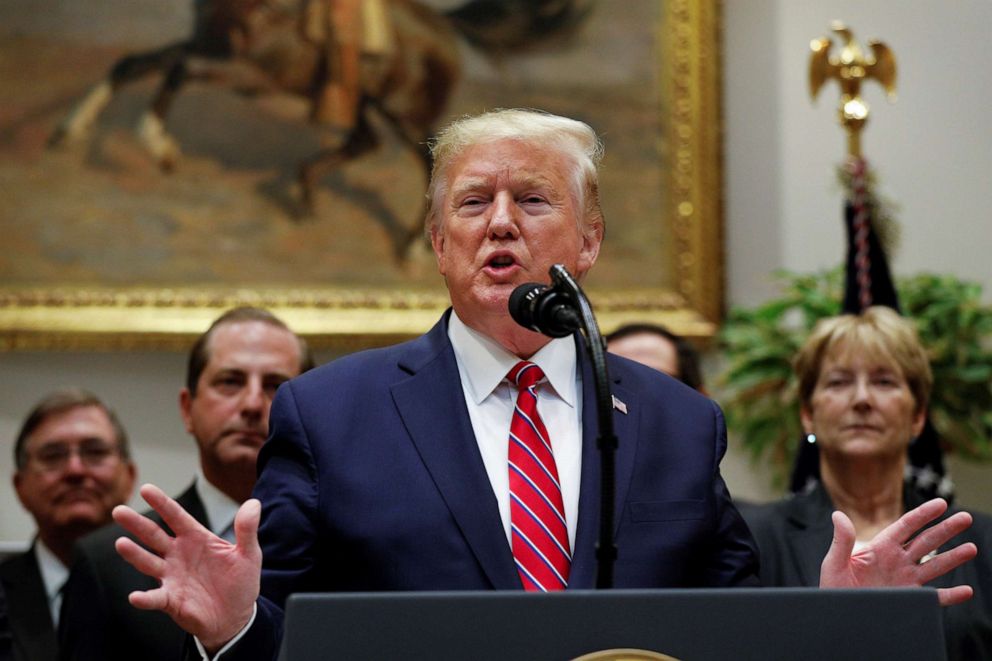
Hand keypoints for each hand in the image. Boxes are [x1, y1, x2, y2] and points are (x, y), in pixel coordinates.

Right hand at [113, 483, 261, 650]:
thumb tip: (254, 503)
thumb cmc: (239, 582)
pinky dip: (145, 598)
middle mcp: (178, 554)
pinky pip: (155, 598)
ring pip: (148, 562)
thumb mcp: (249, 555)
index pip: (176, 516)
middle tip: (119, 511)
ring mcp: (172, 576)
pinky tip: (135, 596)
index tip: (146, 489)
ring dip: (134, 554)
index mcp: (196, 539)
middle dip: (137, 523)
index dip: (162, 503)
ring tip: (121, 543)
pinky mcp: (171, 600)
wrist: (236, 617)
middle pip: (154, 536)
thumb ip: (247, 530)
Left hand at [819, 498, 976, 605]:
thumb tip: (838, 515)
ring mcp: (905, 580)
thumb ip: (842, 540)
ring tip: (972, 548)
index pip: (906, 526)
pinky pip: (934, 597)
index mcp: (881, 548)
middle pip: (926, 541)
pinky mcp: (909, 599)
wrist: (838, 615)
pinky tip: (965, 591)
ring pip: (934, 566)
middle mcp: (897, 561)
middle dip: (946, 530)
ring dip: (953, 558)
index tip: (942, 503)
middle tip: (965, 518)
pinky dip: (950, 595)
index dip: (924, 514)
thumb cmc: (833, 588)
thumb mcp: (835, 563)